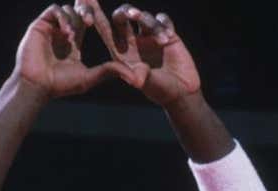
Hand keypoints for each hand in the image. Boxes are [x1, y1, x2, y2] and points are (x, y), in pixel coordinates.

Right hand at [13, 4, 124, 98]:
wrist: (38, 86)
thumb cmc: (60, 85)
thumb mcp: (89, 77)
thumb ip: (109, 72)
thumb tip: (134, 76)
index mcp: (73, 42)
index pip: (86, 21)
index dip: (95, 15)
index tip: (103, 14)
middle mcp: (62, 32)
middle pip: (77, 10)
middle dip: (87, 10)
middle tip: (91, 21)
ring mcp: (51, 28)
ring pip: (67, 9)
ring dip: (75, 17)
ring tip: (75, 34)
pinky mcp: (40, 25)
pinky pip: (54, 10)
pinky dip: (63, 19)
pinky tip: (67, 34)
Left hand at [78, 2, 201, 105]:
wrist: (182, 91)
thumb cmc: (161, 90)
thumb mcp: (151, 85)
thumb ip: (143, 77)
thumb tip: (135, 79)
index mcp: (121, 52)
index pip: (105, 29)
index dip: (95, 14)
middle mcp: (133, 41)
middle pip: (122, 17)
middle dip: (125, 13)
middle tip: (133, 16)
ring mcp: (149, 36)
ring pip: (144, 17)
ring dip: (152, 25)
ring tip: (162, 40)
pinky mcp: (166, 33)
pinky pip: (163, 19)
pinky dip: (164, 25)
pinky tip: (168, 37)